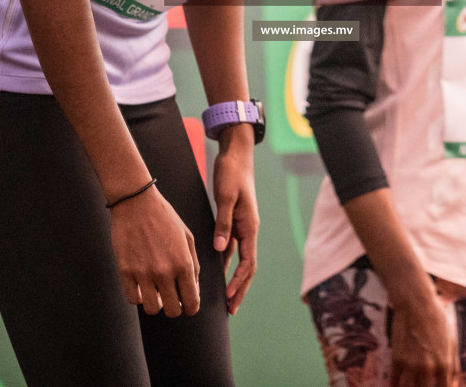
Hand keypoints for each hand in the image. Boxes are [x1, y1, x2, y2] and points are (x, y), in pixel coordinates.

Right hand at [110, 185, 201, 317]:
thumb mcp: (187, 237)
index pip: (192, 302)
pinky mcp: (125, 271)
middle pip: (172, 311)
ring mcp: (143, 273)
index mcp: (183, 263)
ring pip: (151, 309)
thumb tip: (193, 289)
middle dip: (174, 308)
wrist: (136, 202)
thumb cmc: (164, 217)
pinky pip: (133, 299)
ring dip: (155, 304)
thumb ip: (193, 264)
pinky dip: (138, 297)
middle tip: (171, 298)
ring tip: (155, 294)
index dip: (191, 307)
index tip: (188, 306)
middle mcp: (164, 271)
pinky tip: (141, 287)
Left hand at [212, 124, 258, 314]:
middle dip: (240, 289)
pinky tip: (216, 273)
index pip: (248, 262)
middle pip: (247, 267)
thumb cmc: (232, 173)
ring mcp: (242, 226)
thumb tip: (220, 249)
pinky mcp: (233, 221)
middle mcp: (248, 229)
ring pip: (239, 259)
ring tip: (224, 298)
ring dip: (233, 279)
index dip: (239, 283)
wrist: (236, 154)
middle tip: (230, 310)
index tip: (230, 299)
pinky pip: (231, 248)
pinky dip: (225, 263)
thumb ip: (223, 223)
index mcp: (249, 226)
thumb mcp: (226, 197)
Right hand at [390, 291, 456, 386]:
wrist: (416, 303)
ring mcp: (410, 364)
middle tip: (424, 383)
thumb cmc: (437, 320)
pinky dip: (397, 386)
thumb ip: (453, 367)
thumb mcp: (452, 343)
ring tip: (413, 385)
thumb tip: (452, 384)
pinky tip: (398, 385)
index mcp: (444, 364)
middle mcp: (428, 367)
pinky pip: (395, 382)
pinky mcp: (396, 359)